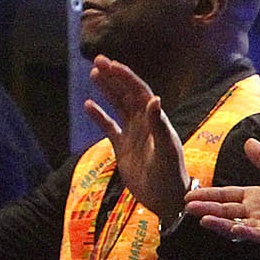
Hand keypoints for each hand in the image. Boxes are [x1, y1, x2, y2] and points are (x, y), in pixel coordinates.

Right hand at [85, 56, 190, 226]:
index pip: (139, 91)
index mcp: (155, 119)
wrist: (165, 199)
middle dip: (114, 77)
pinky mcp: (122, 148)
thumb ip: (159, 125)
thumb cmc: (170, 174)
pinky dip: (99, 117)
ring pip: (117, 106)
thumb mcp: (165, 150)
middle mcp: (144, 122)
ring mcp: (132, 134)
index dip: (126, 77)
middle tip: (98, 60)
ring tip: (94, 74)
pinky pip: (109, 127)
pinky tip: (88, 105)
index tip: (111, 64)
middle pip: (127, 93)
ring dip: (107, 90)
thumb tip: (154, 98)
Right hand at [184, 140, 259, 248]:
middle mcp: (255, 212)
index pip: (227, 195)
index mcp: (255, 196)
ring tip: (200, 218)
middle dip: (206, 208)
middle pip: (225, 210)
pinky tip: (230, 229)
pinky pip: (255, 234)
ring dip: (218, 222)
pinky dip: (242, 232)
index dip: (209, 195)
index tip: (189, 194)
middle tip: (186, 206)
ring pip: (235, 224)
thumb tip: (248, 142)